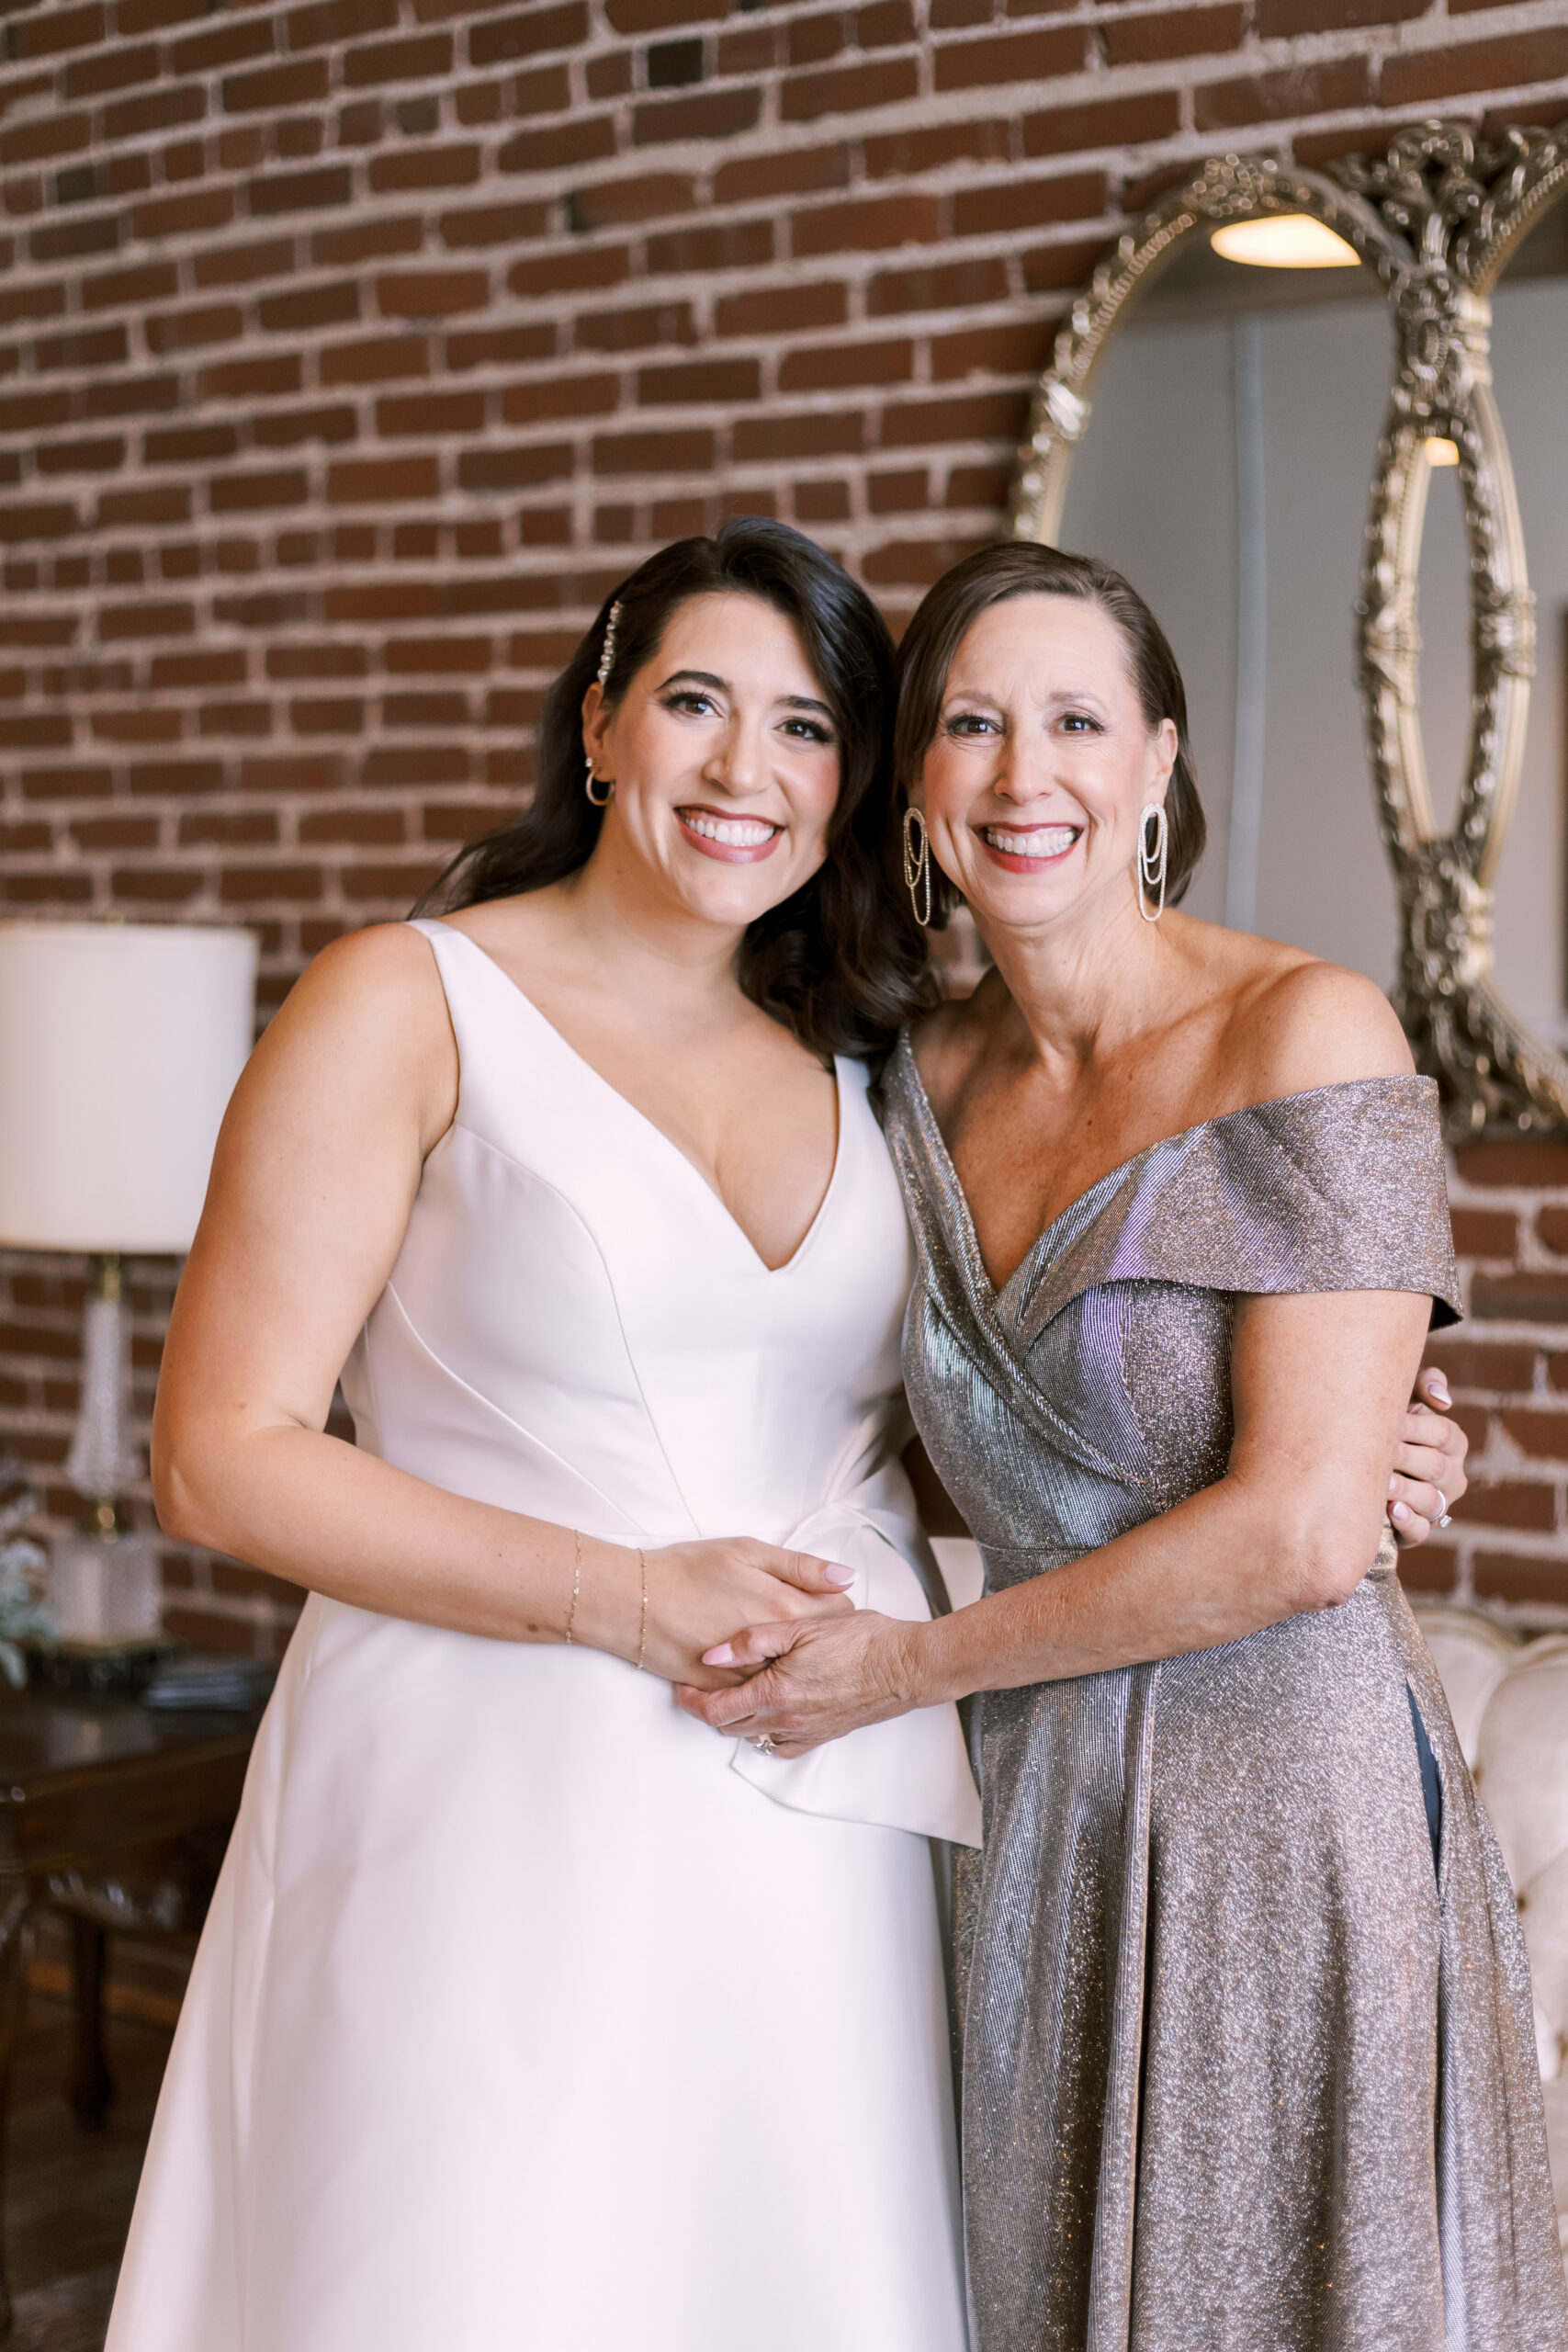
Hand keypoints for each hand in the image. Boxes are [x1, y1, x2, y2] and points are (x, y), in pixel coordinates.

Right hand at [629, 1539, 854, 1688]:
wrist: (633, 1602)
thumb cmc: (687, 1569)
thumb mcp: (747, 1551)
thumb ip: (802, 1567)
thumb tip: (846, 1578)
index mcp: (785, 1610)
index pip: (840, 1613)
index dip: (834, 1603)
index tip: (820, 1597)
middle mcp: (775, 1651)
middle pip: (821, 1649)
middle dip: (818, 1636)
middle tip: (799, 1620)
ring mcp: (750, 1677)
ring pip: (792, 1676)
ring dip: (792, 1663)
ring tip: (777, 1641)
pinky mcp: (725, 1692)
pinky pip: (759, 1695)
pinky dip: (762, 1680)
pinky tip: (753, 1661)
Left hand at [675, 1611, 920, 1755]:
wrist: (906, 1666)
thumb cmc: (862, 1640)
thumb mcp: (801, 1626)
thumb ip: (751, 1641)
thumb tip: (712, 1653)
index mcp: (776, 1692)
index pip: (717, 1710)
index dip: (692, 1700)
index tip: (683, 1686)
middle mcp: (787, 1719)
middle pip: (730, 1726)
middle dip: (710, 1707)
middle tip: (701, 1684)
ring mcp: (806, 1731)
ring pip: (754, 1735)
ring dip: (737, 1719)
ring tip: (733, 1693)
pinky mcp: (823, 1735)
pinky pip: (782, 1744)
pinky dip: (766, 1731)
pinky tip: (770, 1712)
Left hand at [1387, 1364, 1467, 1545]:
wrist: (1353, 1456)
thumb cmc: (1384, 1417)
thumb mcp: (1405, 1393)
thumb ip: (1426, 1382)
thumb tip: (1443, 1401)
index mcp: (1453, 1442)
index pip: (1444, 1433)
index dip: (1417, 1427)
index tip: (1390, 1421)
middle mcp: (1451, 1475)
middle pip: (1436, 1466)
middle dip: (1405, 1456)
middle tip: (1379, 1451)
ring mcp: (1436, 1505)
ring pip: (1430, 1500)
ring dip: (1405, 1490)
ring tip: (1383, 1483)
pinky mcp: (1416, 1530)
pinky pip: (1420, 1532)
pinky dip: (1408, 1523)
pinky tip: (1391, 1510)